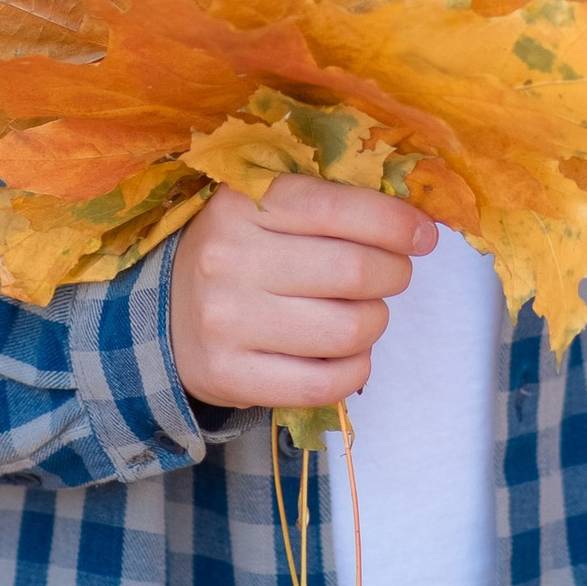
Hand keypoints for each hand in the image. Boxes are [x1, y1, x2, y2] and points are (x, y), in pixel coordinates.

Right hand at [169, 180, 433, 410]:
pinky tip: (349, 354)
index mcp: (241, 202)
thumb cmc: (239, 251)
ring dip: (375, 322)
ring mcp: (225, 322)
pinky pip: (325, 383)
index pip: (336, 208)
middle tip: (393, 274)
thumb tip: (416, 224)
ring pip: (348, 330)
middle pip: (354, 272)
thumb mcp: (265, 207)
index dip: (394, 222)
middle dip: (394, 273)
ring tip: (364, 313)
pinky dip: (356, 369)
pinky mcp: (229, 376)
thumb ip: (329, 202)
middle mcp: (227, 259)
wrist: (164, 313)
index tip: (422, 235)